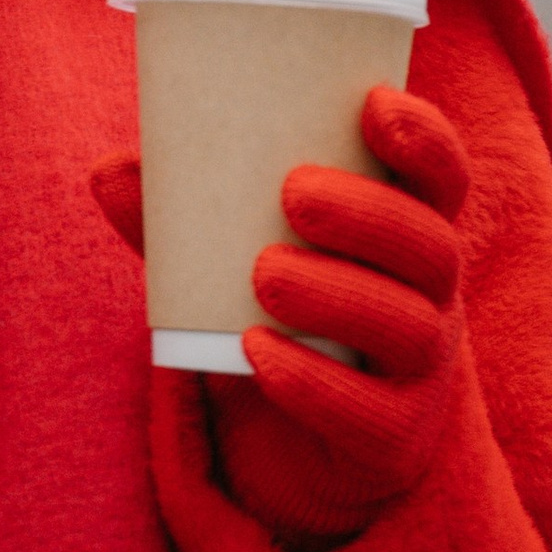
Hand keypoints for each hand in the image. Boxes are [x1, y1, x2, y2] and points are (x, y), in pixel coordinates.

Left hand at [91, 86, 473, 546]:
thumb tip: (107, 169)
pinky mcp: (397, 440)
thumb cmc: (284, 318)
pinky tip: (255, 351)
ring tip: (264, 272)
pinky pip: (373, 415)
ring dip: (338, 293)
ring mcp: (424, 372)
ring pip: (410, 327)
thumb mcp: (235, 260)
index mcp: (407, 234)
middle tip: (293, 192)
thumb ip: (181, 217)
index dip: (426, 139)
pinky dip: (312, 382)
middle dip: (369, 213)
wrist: (308, 450)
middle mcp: (432, 298)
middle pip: (431, 247)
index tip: (375, 102)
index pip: (444, 180)